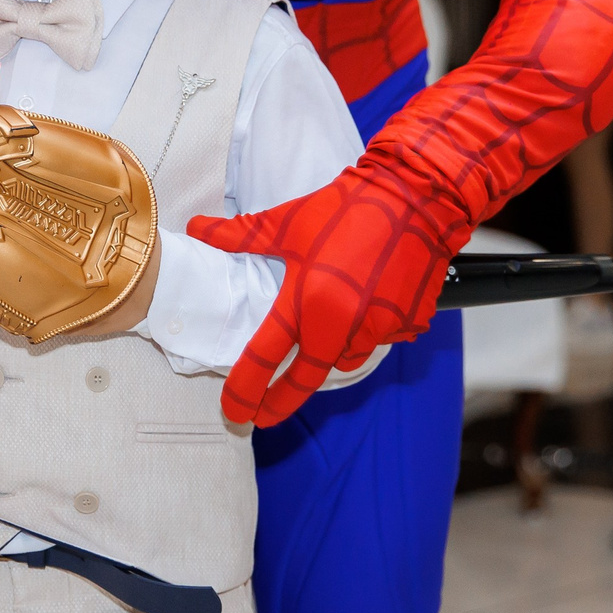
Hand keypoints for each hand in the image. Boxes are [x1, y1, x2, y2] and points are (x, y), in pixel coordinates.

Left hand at [189, 159, 470, 426]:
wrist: (417, 197)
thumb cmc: (347, 207)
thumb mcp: (287, 221)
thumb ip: (239, 235)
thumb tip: (195, 228)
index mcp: (306, 298)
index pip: (266, 357)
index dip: (245, 388)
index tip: (234, 411)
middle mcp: (341, 322)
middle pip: (306, 379)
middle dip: (281, 402)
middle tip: (264, 416)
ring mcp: (378, 327)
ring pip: (344, 357)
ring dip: (331, 350)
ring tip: (329, 320)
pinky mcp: (407, 325)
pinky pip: (378, 339)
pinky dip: (367, 329)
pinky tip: (368, 300)